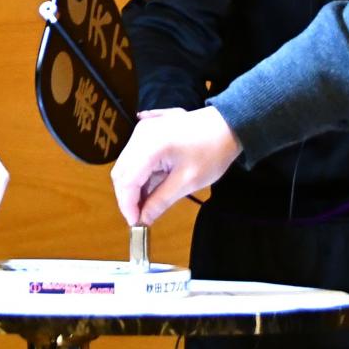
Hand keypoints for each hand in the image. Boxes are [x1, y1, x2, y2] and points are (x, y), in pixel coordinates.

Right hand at [111, 105, 240, 225]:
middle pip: (121, 171)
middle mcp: (140, 135)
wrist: (228, 125)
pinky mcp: (148, 129)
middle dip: (128, 196)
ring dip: (134, 185)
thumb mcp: (188, 181)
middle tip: (141, 216)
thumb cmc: (212, 152)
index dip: (127, 205)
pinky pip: (134, 153)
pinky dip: (139, 171)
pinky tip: (150, 184)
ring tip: (149, 202)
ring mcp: (143, 129)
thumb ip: (161, 201)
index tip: (136, 224)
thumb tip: (142, 219)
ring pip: (126, 163)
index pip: (126, 180)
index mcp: (150, 146)